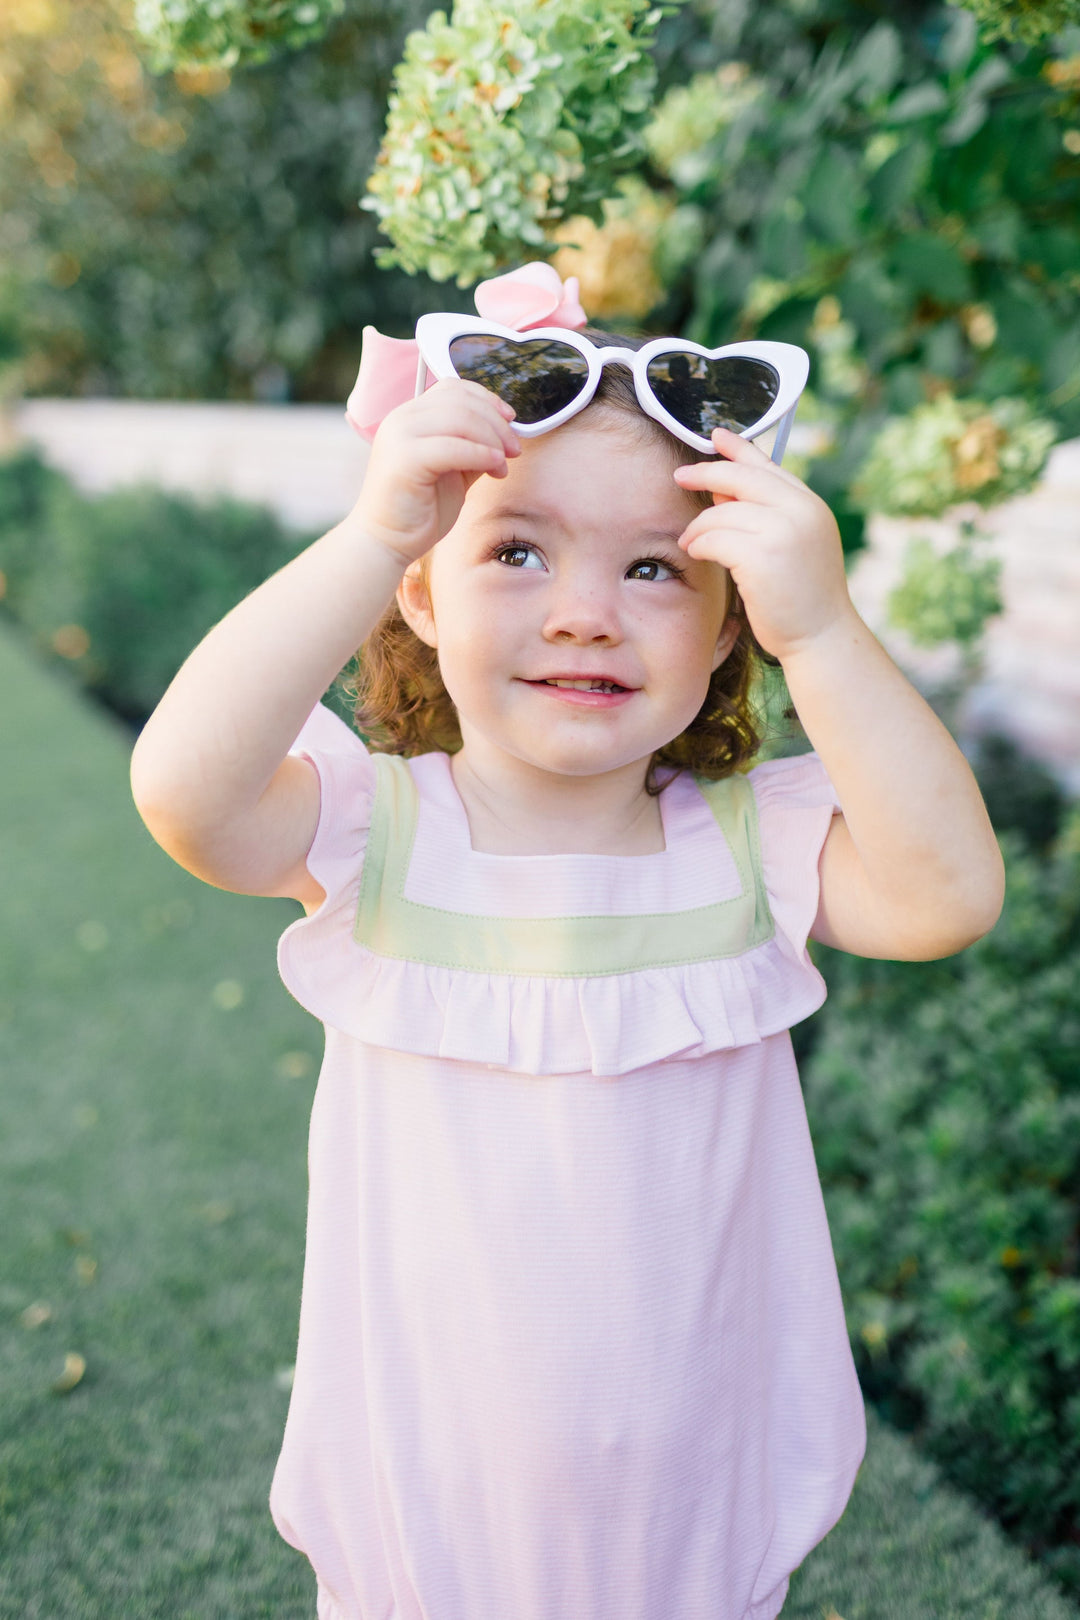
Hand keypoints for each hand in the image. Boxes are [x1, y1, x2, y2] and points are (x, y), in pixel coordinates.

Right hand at [352, 378, 520, 567]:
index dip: (488, 399)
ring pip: (460, 418)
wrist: (386, 541)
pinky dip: (481, 454)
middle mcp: (401, 419)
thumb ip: (473, 447)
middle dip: (497, 423)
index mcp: (410, 416)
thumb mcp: (454, 470)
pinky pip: (453, 447)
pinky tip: (495, 469)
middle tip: (514, 449)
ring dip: (492, 439)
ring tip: (503, 464)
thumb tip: (505, 434)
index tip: (511, 421)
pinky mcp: (405, 459)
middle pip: (461, 401)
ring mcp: (400, 436)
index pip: (454, 388)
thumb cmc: (420, 509)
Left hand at [673, 427, 855, 662]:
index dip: (740, 448)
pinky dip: (700, 544)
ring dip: (699, 527)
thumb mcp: (791, 545)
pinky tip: (696, 553)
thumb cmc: (802, 596)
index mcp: (810, 506)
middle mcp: (800, 512)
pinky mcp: (761, 558)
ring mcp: (782, 533)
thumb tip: (720, 485)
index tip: (717, 436)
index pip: (768, 466)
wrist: (821, 636)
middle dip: (706, 473)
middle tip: (681, 477)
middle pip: (741, 477)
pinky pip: (714, 539)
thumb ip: (762, 513)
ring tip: (691, 542)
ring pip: (721, 512)